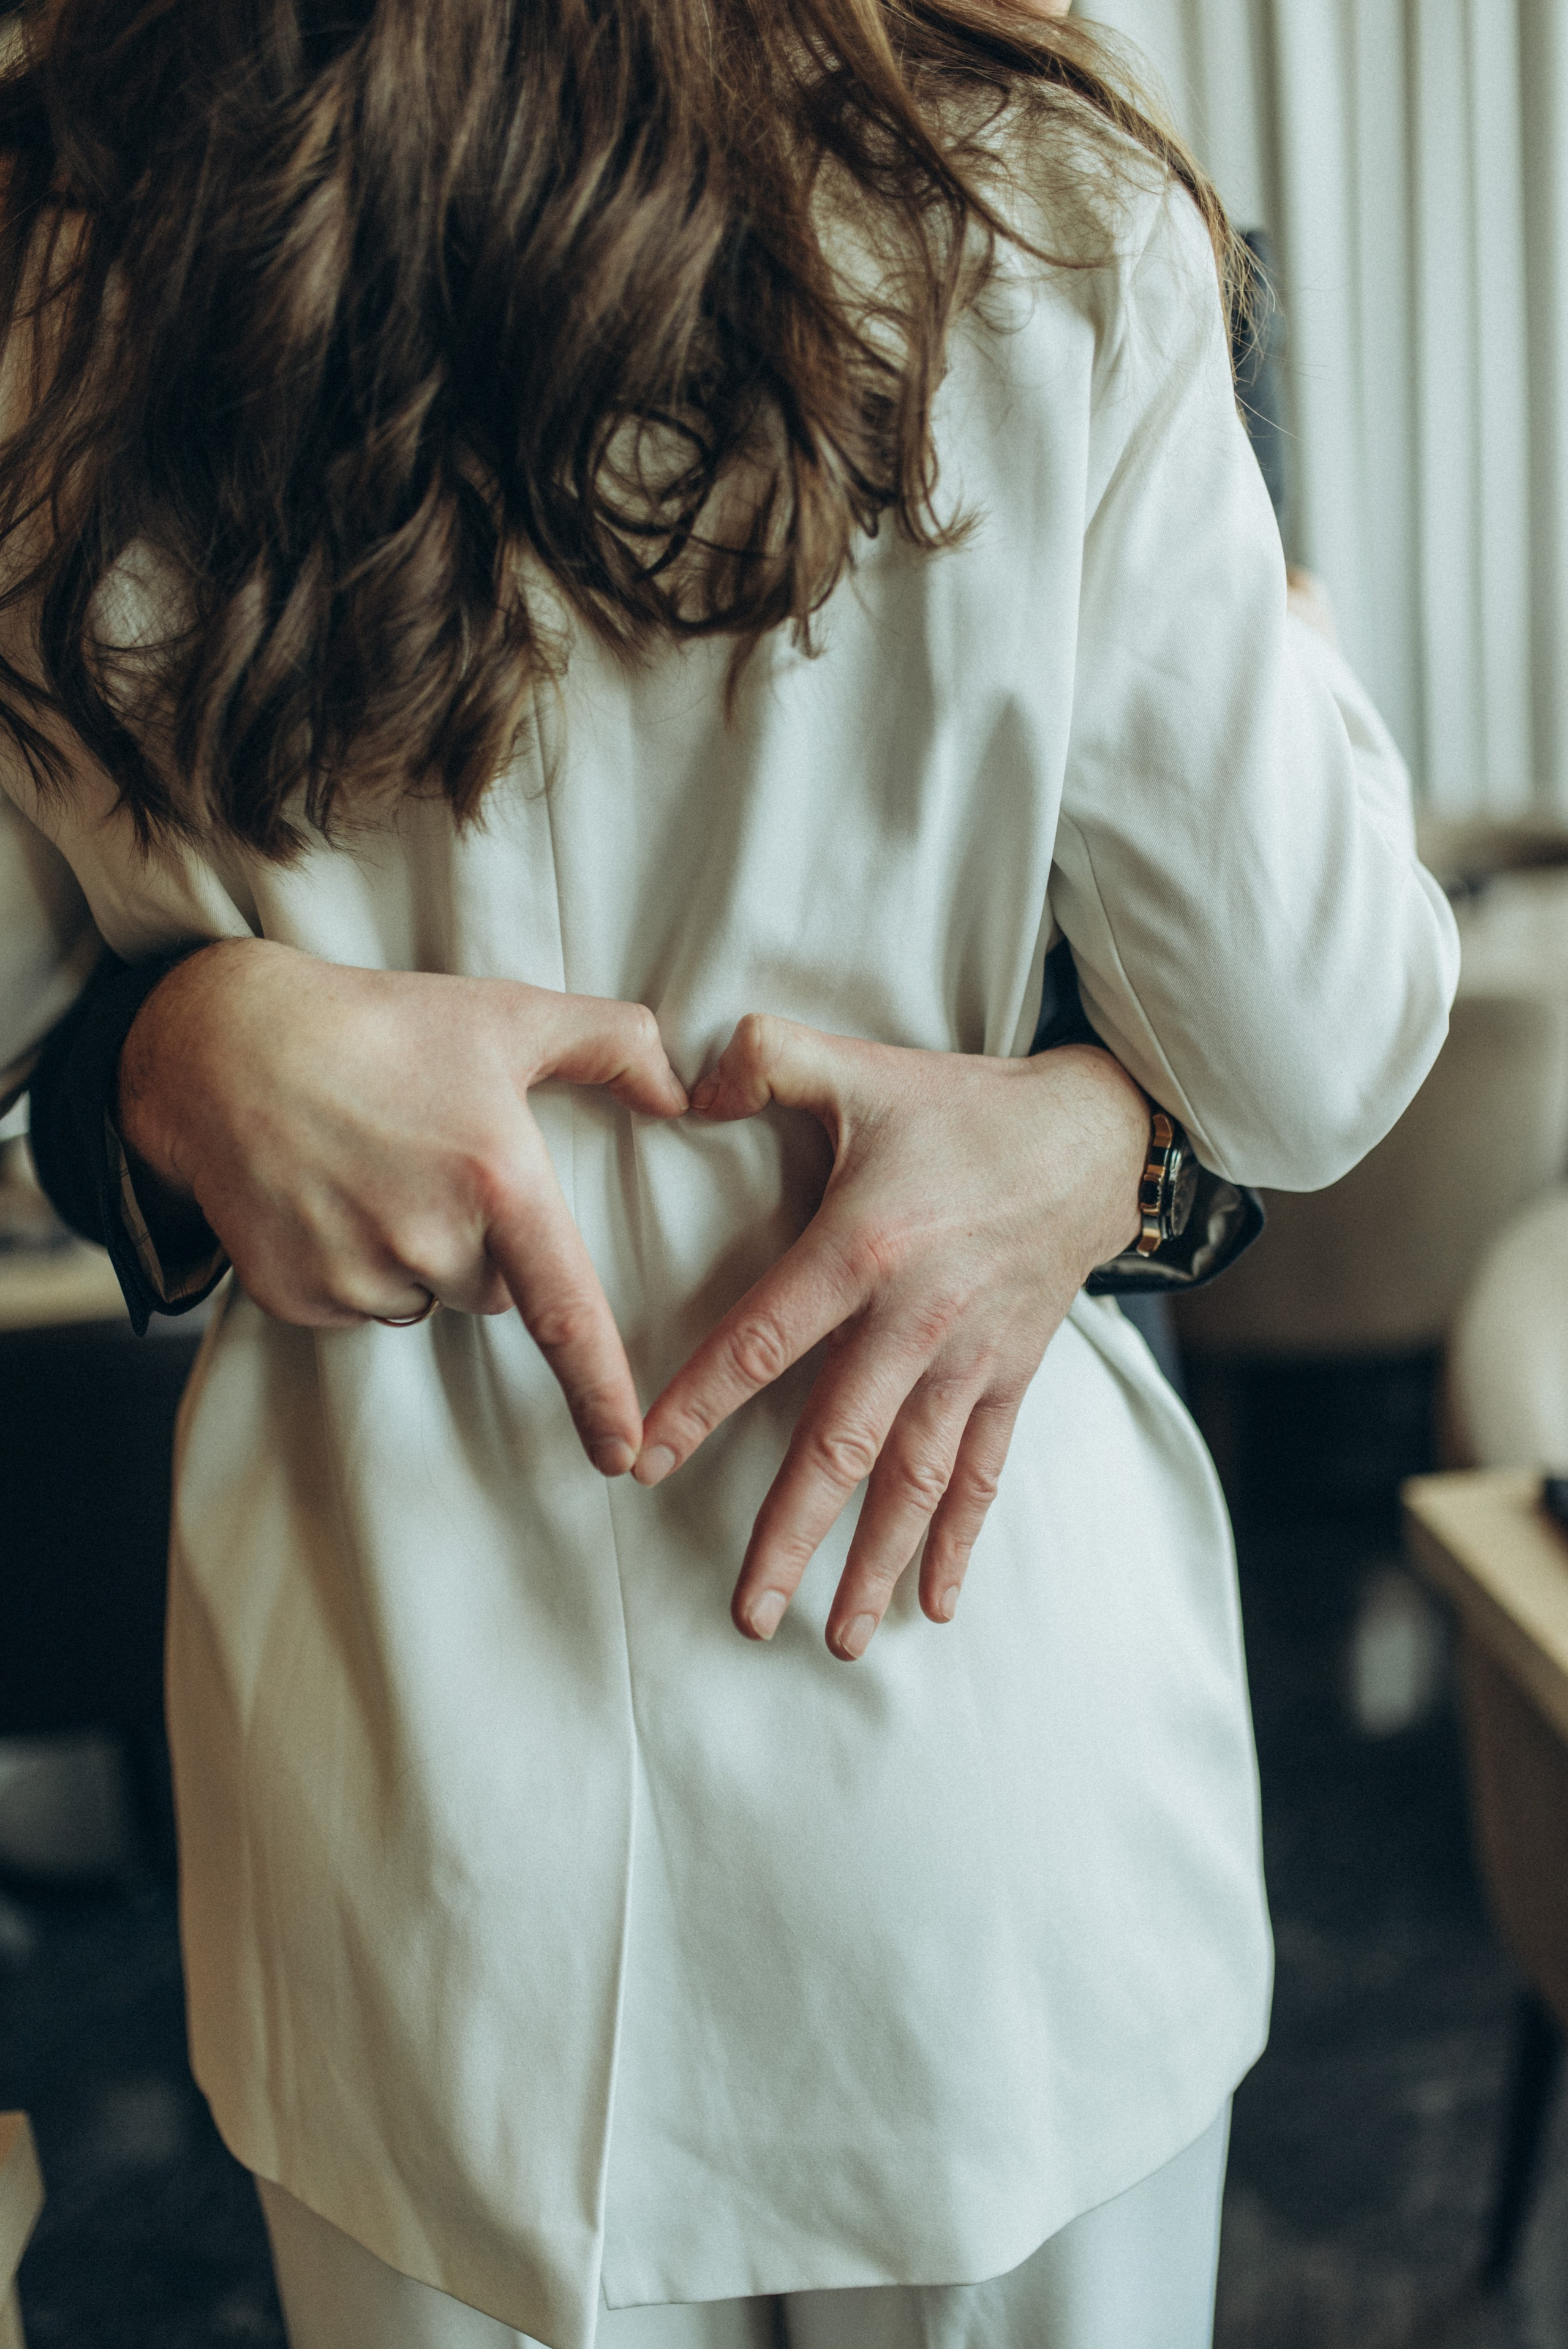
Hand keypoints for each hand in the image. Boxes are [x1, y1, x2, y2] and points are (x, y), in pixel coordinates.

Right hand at [118, 939, 686, 1472]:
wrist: (229, 1046)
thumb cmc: (383, 1025)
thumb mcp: (508, 1014)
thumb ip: (614, 1043)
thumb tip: (682, 1093)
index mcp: (495, 1181)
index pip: (564, 1312)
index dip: (599, 1392)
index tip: (625, 1456)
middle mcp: (428, 1240)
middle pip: (491, 1291)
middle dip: (479, 1248)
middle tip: (429, 1165)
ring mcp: (356, 1272)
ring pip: (422, 1300)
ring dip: (412, 1257)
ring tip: (371, 1173)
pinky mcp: (296, 1294)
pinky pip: (356, 1306)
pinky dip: (351, 1267)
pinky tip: (327, 1198)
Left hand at [634, 1018, 1147, 1655]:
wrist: (1093, 1138)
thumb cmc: (960, 1106)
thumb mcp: (860, 1064)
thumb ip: (765, 1057)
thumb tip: (683, 1084)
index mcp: (864, 1248)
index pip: (765, 1339)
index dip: (700, 1404)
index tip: (644, 1466)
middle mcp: (917, 1319)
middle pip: (842, 1445)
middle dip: (790, 1535)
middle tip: (746, 1615)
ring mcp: (970, 1359)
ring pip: (915, 1481)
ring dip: (874, 1565)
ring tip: (835, 1640)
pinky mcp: (1010, 1377)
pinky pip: (982, 1474)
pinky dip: (958, 1543)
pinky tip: (935, 1609)